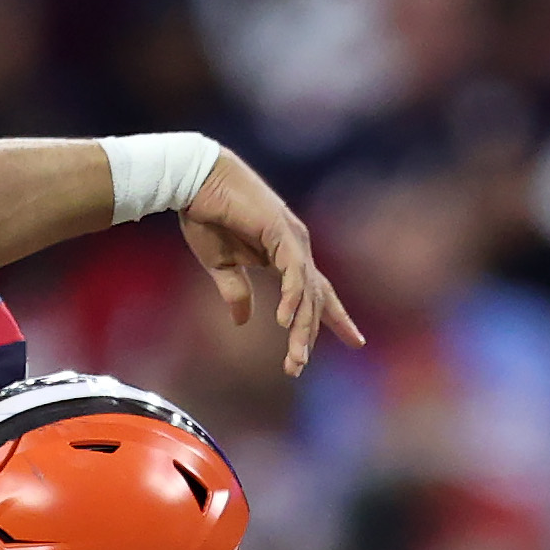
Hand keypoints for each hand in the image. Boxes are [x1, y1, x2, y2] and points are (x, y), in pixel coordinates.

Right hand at [180, 152, 363, 376]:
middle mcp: (296, 246)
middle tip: (297, 367)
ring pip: (306, 291)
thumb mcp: (221, 266)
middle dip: (308, 336)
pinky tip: (284, 320)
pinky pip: (292, 271)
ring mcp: (291, 238)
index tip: (357, 341)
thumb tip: (243, 321)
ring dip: (300, 327)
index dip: (336, 317)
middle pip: (314, 298)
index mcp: (285, 255)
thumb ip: (236, 292)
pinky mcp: (279, 231)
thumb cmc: (206, 217)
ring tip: (294, 358)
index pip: (318, 292)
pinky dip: (291, 297)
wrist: (193, 182)